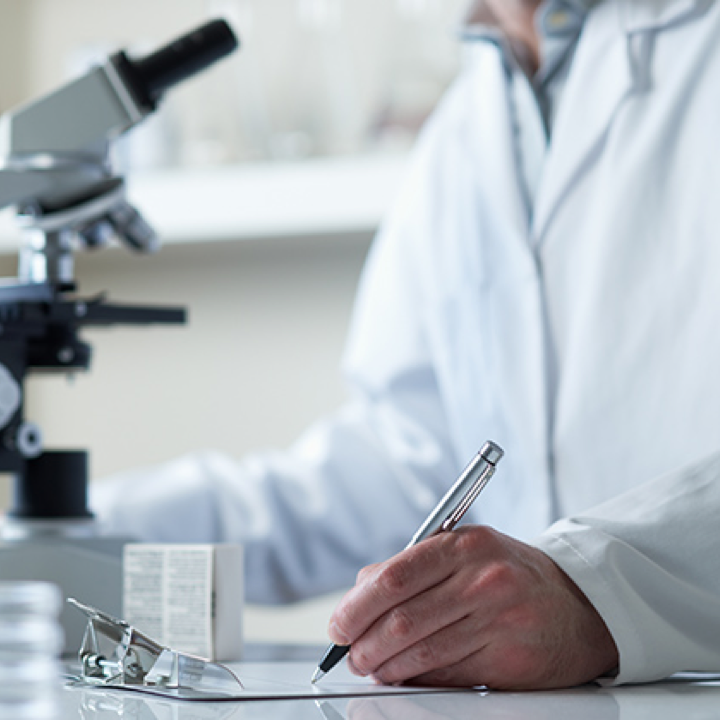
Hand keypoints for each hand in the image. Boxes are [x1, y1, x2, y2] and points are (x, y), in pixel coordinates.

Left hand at [328, 525, 617, 689]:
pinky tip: (405, 677)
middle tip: (351, 654)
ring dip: (386, 667)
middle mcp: (482, 579)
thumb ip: (414, 566)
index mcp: (464, 545)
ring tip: (372, 668)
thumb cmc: (511, 574)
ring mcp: (498, 620)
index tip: (339, 624)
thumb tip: (359, 592)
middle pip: (402, 619)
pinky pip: (449, 674)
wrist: (580, 604)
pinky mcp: (508, 659)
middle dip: (364, 643)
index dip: (357, 605)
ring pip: (422, 652)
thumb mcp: (466, 551)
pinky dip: (418, 679)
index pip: (394, 576)